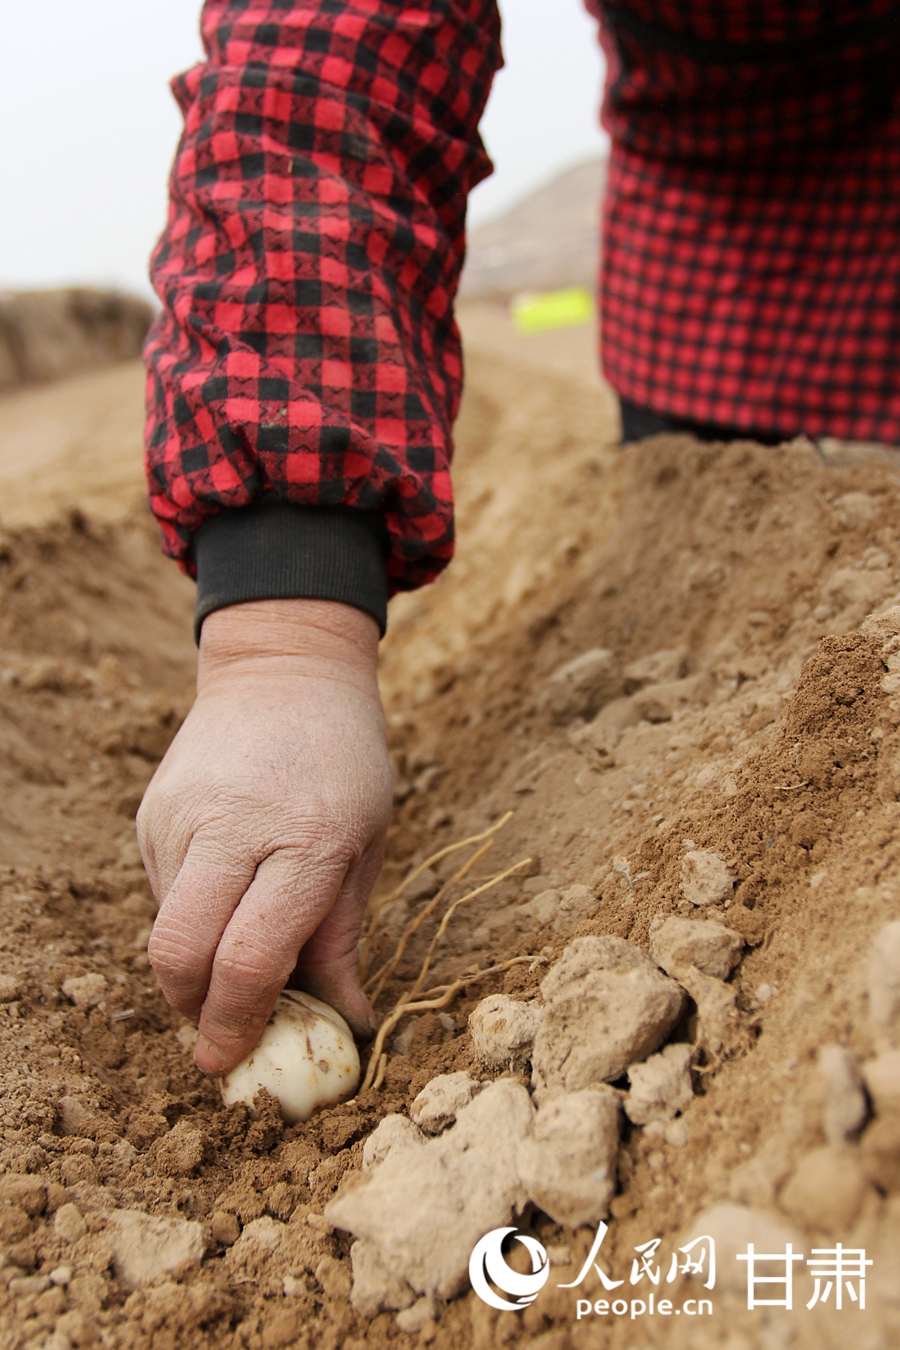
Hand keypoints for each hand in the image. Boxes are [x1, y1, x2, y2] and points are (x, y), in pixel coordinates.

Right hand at [136, 599, 392, 1074]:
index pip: (251, 959)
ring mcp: (182, 816)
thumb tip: (346, 1020)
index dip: (237, 1024)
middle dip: (194, 1012)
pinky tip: (225, 890)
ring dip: (194, 964)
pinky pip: (162, 891)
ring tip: (237, 946)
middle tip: (217, 1033)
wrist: (284, 670)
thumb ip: (342, 936)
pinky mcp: (153, 811)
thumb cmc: (344, 761)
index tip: (230, 1060)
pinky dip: (189, 916)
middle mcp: (234, 827)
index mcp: (306, 841)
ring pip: (166, 928)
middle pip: (181, 955)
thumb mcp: (366, 843)